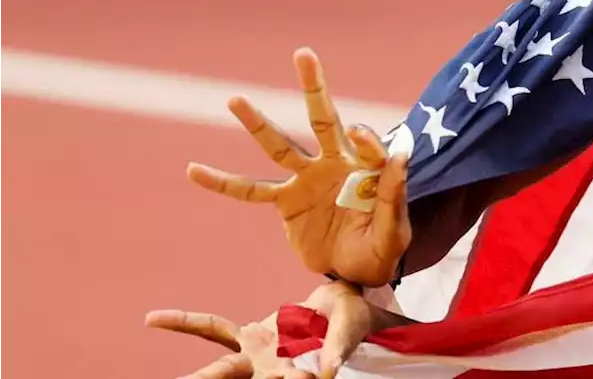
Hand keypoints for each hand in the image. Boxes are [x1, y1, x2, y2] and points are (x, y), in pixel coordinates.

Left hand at [146, 281, 373, 378]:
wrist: (344, 310)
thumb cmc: (351, 323)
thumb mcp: (348, 331)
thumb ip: (337, 348)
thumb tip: (327, 370)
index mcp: (293, 373)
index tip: (299, 376)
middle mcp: (268, 371)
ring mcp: (255, 356)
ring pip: (219, 368)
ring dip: (194, 375)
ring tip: (161, 353)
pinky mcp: (249, 336)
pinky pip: (213, 329)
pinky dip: (186, 323)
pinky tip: (152, 320)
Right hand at [187, 48, 410, 285]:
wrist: (356, 271)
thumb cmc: (382, 248)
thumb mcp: (393, 230)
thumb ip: (393, 195)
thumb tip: (400, 155)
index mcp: (367, 167)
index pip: (365, 142)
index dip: (365, 138)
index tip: (355, 133)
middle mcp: (335, 163)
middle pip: (322, 119)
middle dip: (314, 87)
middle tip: (303, 54)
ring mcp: (306, 178)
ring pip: (279, 146)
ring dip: (258, 124)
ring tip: (235, 99)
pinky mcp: (286, 200)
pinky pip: (251, 190)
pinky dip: (223, 182)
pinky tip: (194, 171)